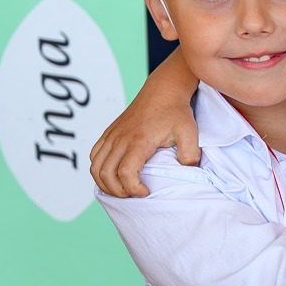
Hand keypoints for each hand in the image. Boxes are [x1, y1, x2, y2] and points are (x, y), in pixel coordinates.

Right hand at [90, 51, 199, 197]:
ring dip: (105, 183)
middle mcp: (120, 138)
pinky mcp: (109, 133)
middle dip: (118, 191)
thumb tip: (187, 170)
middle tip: (133, 196)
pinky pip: (94, 155)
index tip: (146, 192)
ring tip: (122, 190)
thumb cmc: (176, 111)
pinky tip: (112, 176)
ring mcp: (112, 135)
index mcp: (138, 140)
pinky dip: (99, 170)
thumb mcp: (189, 131)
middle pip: (106, 173)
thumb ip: (190, 153)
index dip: (133, 188)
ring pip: (95, 166)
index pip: (125, 172)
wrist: (162, 90)